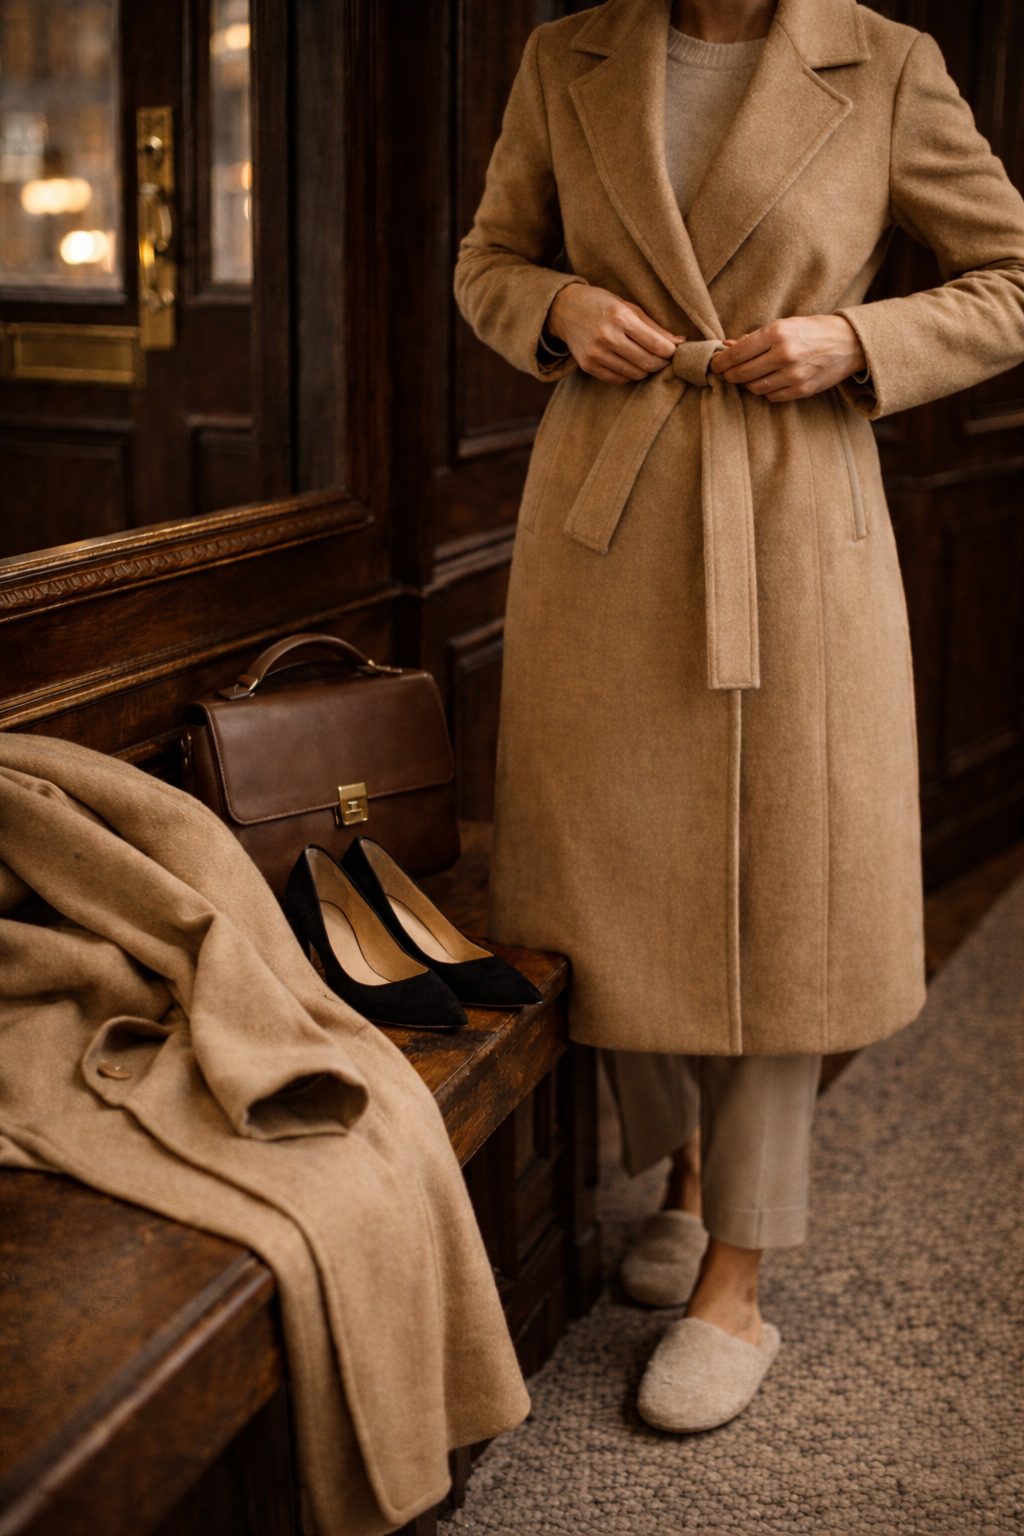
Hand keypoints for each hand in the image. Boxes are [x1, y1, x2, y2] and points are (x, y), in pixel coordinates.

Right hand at [546, 285, 683, 383]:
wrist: (564, 310)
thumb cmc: (602, 304)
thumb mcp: (628, 307)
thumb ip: (654, 327)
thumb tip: (681, 343)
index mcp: (620, 317)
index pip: (656, 344)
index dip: (670, 352)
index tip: (674, 351)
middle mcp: (607, 336)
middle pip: (647, 363)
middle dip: (661, 364)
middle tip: (664, 359)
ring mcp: (596, 353)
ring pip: (635, 374)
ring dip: (646, 371)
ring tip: (648, 361)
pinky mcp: (588, 366)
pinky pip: (619, 379)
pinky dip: (630, 375)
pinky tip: (631, 365)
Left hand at [709, 314, 866, 401]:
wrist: (850, 343)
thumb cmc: (814, 330)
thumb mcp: (785, 324)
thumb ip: (755, 337)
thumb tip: (727, 345)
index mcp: (777, 333)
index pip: (737, 353)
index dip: (720, 362)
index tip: (714, 364)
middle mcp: (784, 354)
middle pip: (742, 374)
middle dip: (729, 375)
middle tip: (725, 373)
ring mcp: (793, 375)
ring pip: (754, 388)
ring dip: (748, 383)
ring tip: (749, 375)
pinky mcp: (801, 390)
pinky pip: (771, 397)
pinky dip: (765, 391)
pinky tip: (768, 381)